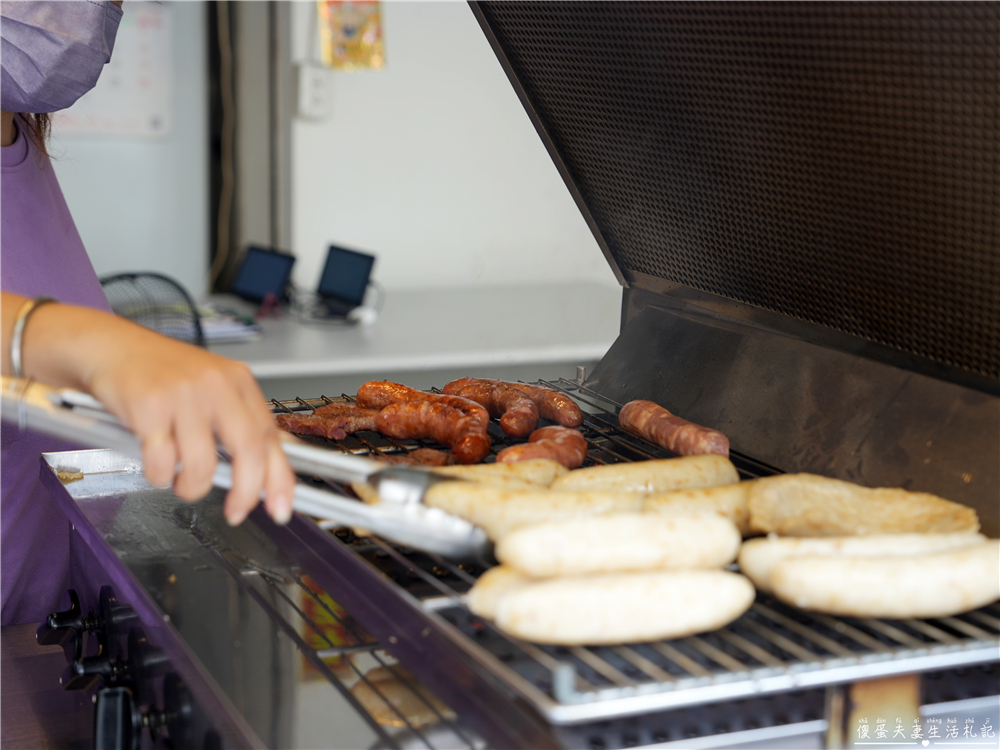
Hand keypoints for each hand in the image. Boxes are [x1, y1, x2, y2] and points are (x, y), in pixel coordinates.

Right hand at [2, 293, 295, 524]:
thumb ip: (241, 423)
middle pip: (248, 450)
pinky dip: (158, 475)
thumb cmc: (161, 373)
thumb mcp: (212, 387)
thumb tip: (271, 466)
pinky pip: (161, 462)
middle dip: (246, 492)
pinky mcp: (149, 406)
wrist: (111, 348)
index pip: (270, 436)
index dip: (279, 478)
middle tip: (236, 512)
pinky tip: (155, 463)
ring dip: (191, 487)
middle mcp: (216, 385)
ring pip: (202, 464)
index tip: (281, 506)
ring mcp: (183, 395)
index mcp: (238, 382)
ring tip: (181, 481)